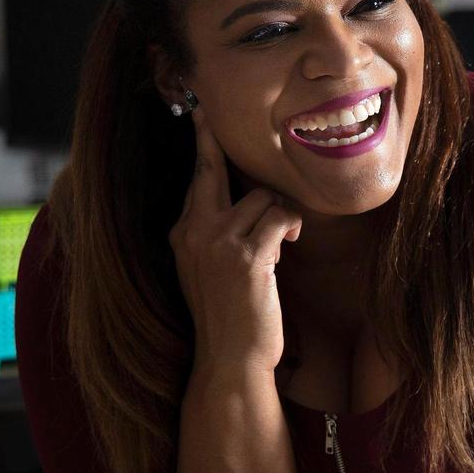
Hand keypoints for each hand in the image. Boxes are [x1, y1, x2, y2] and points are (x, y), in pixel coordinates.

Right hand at [168, 108, 302, 373]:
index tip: (200, 117)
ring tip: (282, 239)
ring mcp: (219, 243)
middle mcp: (194, 232)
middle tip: (208, 113)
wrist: (230, 359)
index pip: (196, 180)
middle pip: (210, 169)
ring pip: (262, 198)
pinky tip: (290, 242)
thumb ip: (217, 236)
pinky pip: (280, 217)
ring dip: (280, 214)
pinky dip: (291, 225)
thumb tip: (248, 204)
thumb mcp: (209, 272)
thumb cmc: (230, 319)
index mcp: (183, 234)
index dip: (203, 148)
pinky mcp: (248, 257)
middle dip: (212, 138)